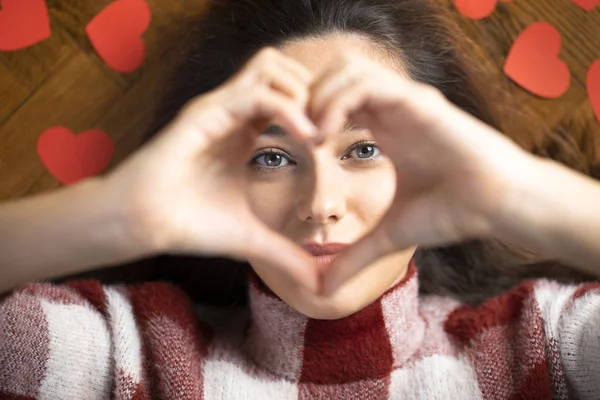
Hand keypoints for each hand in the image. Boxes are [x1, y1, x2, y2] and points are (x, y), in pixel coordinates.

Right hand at [105, 48, 320, 290]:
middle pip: (283, 69)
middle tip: (331, 133)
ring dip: (303, 94)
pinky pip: (258, 94)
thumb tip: (318, 286)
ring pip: (271, 66)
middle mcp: (234, 112)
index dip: (317, 112)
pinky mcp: (207, 112)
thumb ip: (285, 255)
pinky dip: (290, 111)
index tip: (336, 145)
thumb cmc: (189, 225)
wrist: (142, 224)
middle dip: (315, 94)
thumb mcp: (251, 239)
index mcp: (245, 132)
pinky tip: (306, 140)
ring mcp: (220, 107)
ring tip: (317, 135)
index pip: (290, 96)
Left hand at [309, 51, 537, 292]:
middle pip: (333, 74)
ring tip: (311, 138)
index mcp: (383, 126)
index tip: (294, 149)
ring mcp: (404, 99)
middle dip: (305, 98)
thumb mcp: (388, 237)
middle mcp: (390, 107)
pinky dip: (337, 102)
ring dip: (318, 98)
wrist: (499, 205)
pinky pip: (366, 83)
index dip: (306, 116)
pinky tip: (328, 135)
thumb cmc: (451, 213)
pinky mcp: (418, 100)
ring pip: (346, 69)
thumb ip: (354, 257)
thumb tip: (323, 292)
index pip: (333, 98)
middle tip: (294, 136)